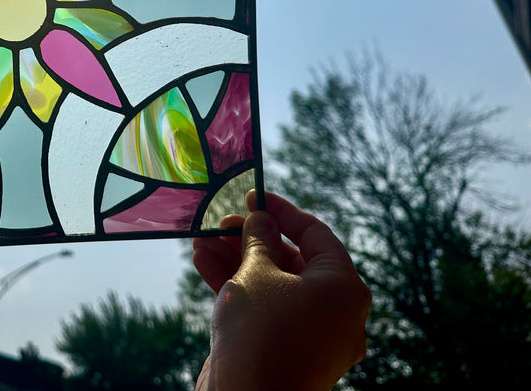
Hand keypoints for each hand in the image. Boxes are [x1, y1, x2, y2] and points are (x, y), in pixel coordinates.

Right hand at [192, 191, 370, 390]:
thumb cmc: (261, 331)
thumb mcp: (256, 273)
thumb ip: (258, 239)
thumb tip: (261, 219)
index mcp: (344, 288)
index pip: (315, 233)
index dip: (281, 210)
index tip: (253, 195)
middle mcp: (336, 311)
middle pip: (293, 260)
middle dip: (250, 239)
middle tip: (219, 223)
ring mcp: (312, 334)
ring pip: (275, 285)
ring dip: (237, 260)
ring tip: (201, 241)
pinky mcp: (287, 350)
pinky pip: (268, 308)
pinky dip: (240, 287)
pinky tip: (204, 264)